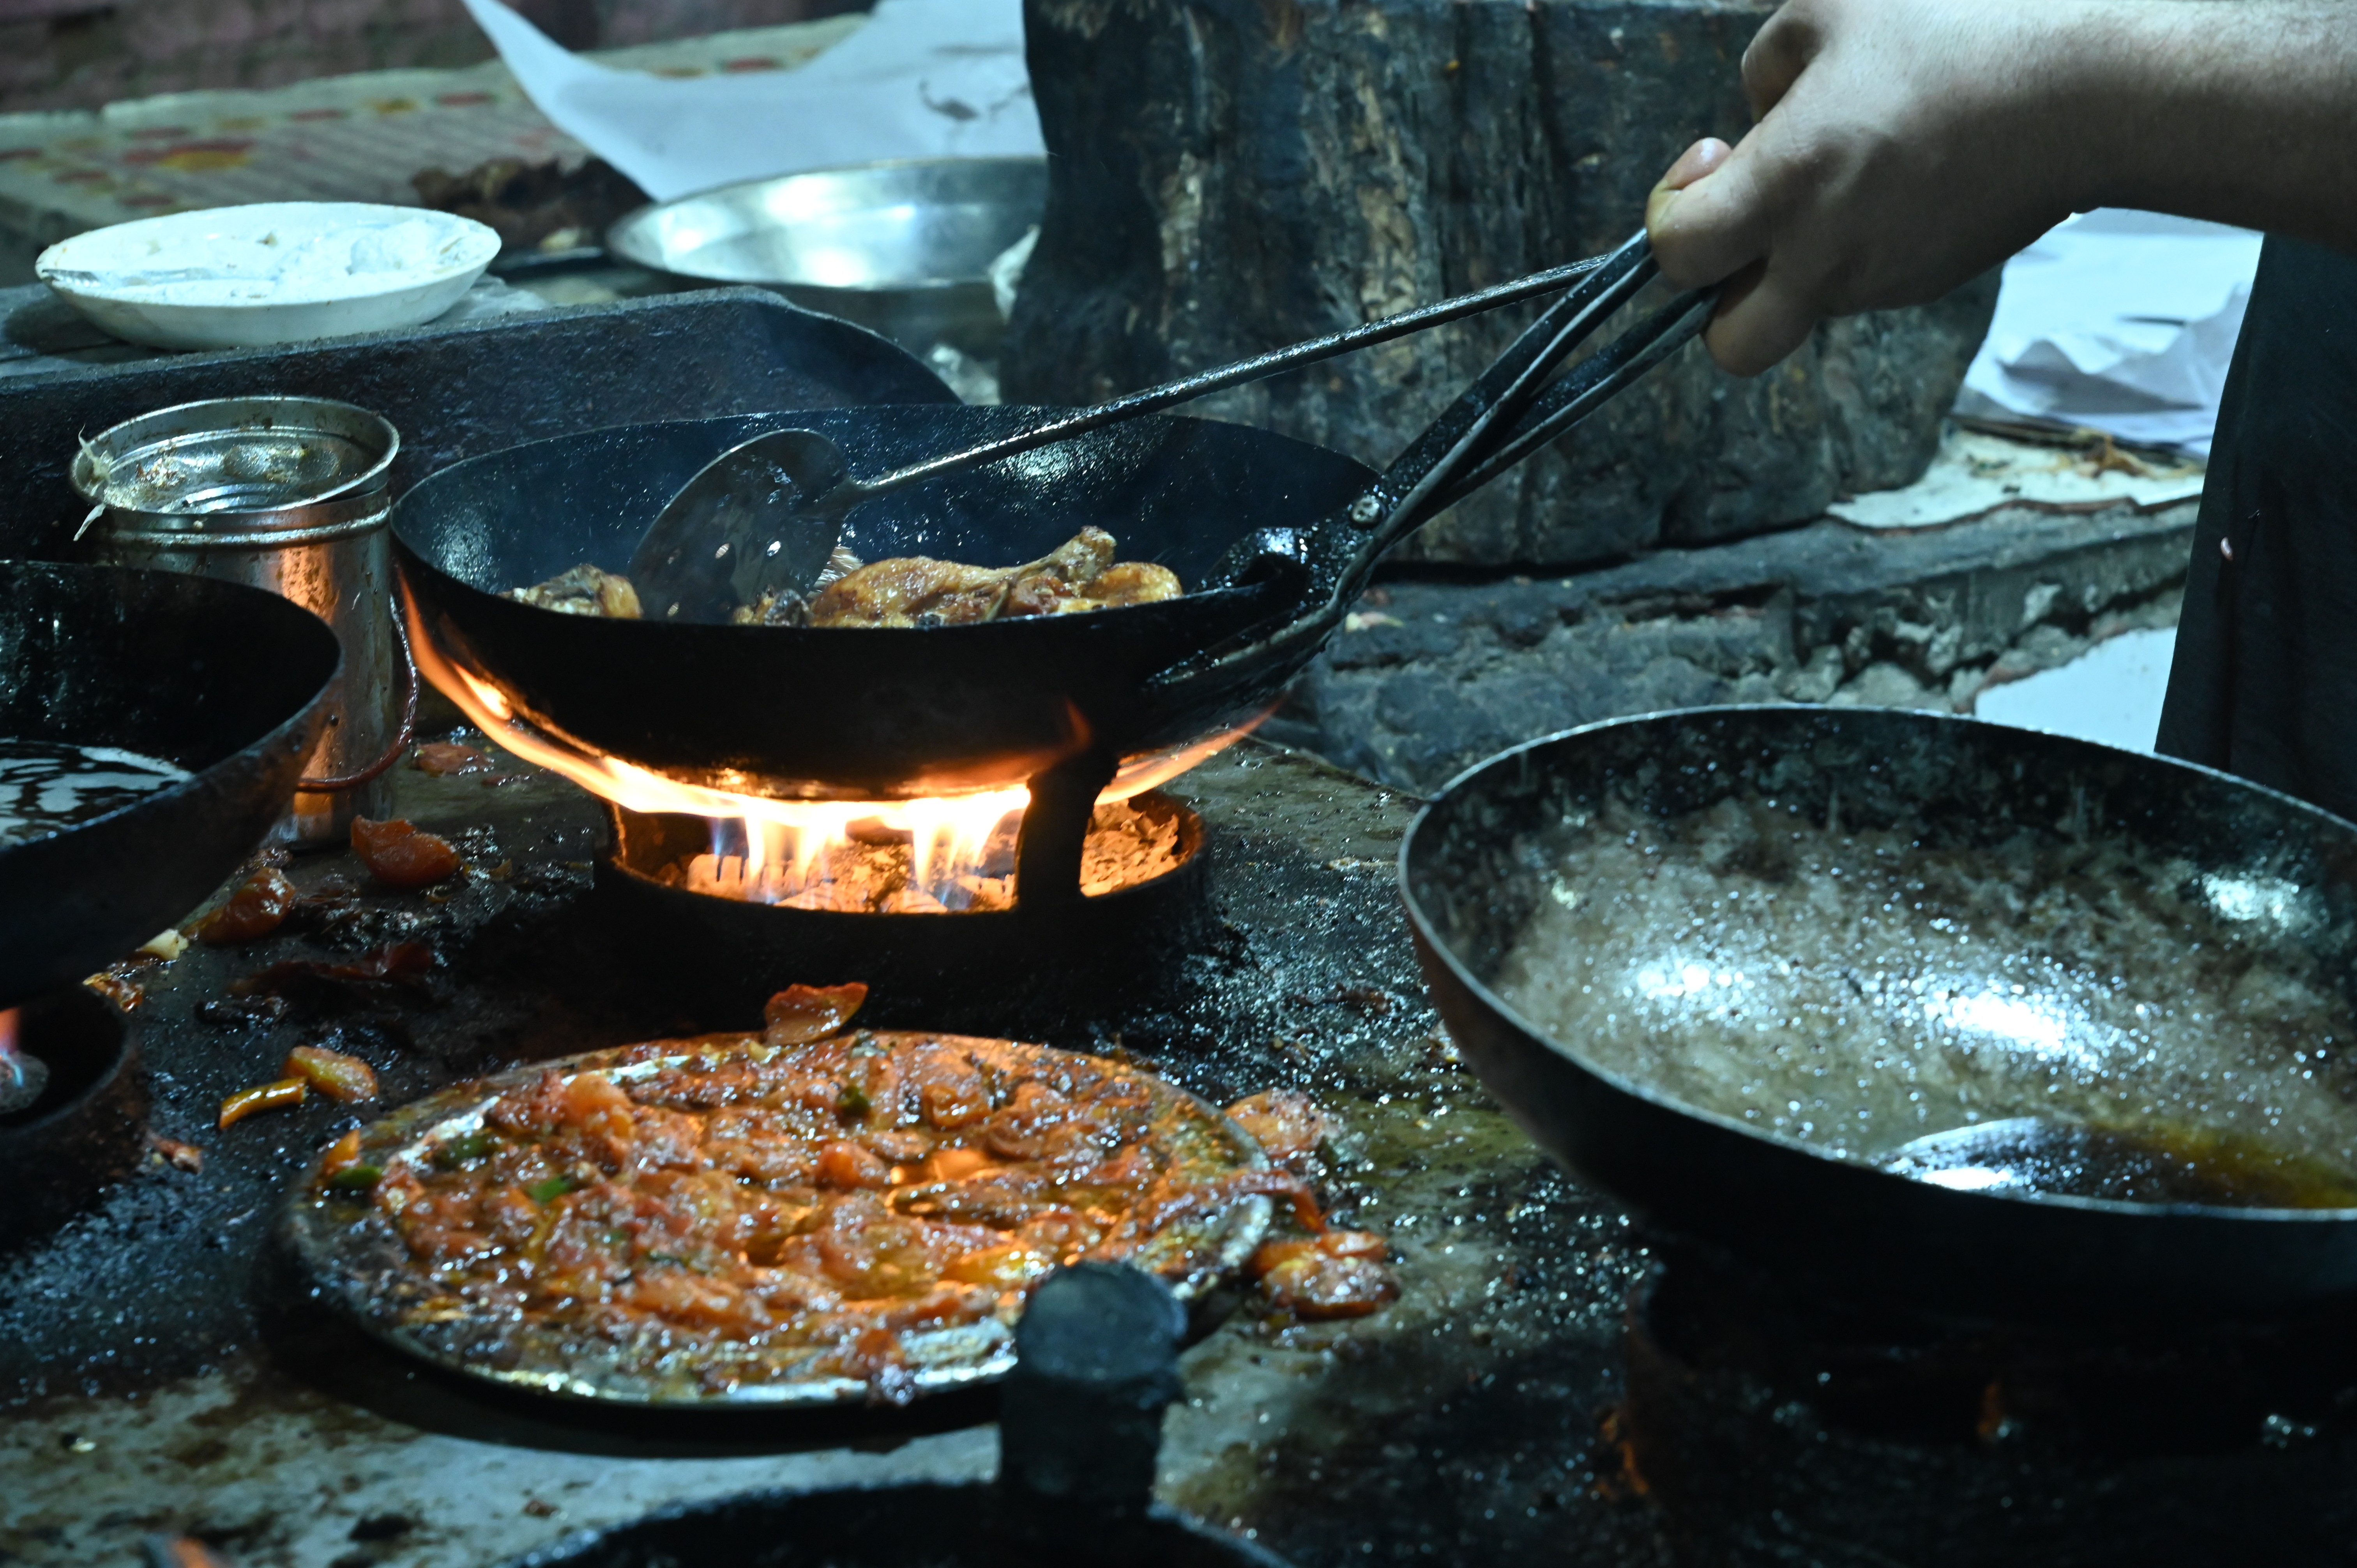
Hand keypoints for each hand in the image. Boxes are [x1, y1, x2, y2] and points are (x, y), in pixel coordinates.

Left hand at [1648, 0, 2085, 375]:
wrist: (2092, 86)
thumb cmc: (1957, 25)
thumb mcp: (1831, 5)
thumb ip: (1766, 67)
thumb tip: (1755, 120)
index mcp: (1785, 187)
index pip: (1675, 255)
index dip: (1669, 215)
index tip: (1711, 158)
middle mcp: (1826, 256)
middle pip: (1731, 344)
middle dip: (1720, 299)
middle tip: (1751, 226)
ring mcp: (1883, 280)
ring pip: (1802, 304)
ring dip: (1799, 254)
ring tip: (1852, 168)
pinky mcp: (1931, 280)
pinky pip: (1863, 280)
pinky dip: (1860, 241)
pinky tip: (1904, 174)